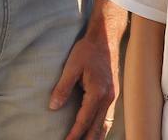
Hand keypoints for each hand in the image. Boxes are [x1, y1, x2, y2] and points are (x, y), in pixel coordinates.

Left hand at [49, 0, 126, 139]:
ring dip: (96, 136)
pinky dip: (103, 127)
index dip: (74, 135)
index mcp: (97, 92)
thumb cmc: (88, 50)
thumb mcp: (72, 66)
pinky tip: (97, 131)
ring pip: (106, 124)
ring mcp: (113, 96)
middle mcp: (108, 97)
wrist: (106, 37)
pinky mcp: (113, 92)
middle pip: (97, 127)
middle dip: (87, 139)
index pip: (84, 121)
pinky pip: (109, 116)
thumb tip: (53, 107)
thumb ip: (62, 87)